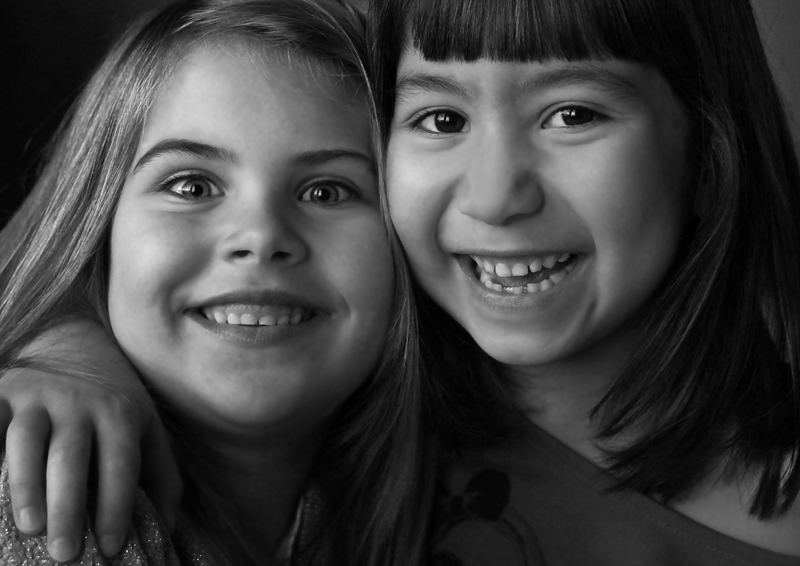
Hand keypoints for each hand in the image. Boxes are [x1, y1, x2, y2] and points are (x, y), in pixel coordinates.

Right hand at [0, 320, 181, 560]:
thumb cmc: (116, 409)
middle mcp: (79, 402)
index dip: (116, 507)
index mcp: (120, 413)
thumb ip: (162, 478)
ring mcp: (37, 396)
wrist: (78, 351)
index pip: (120, 464)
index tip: (110, 548)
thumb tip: (166, 531)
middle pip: (71, 457)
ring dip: (25, 485)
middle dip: (68, 506)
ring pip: (25, 440)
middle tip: (65, 552)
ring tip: (29, 527)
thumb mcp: (149, 433)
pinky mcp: (3, 393)